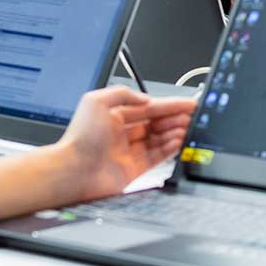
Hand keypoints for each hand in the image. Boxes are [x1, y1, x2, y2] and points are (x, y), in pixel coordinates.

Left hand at [55, 86, 194, 202]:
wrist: (73, 171)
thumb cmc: (80, 138)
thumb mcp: (96, 101)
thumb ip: (123, 94)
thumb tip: (145, 99)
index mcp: (113, 116)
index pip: (148, 108)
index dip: (169, 105)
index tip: (186, 103)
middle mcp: (121, 133)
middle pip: (155, 123)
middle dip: (175, 118)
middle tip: (192, 116)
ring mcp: (127, 152)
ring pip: (158, 139)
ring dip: (174, 132)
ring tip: (189, 128)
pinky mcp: (132, 170)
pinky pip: (156, 157)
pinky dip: (169, 149)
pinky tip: (179, 142)